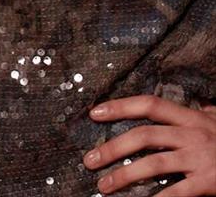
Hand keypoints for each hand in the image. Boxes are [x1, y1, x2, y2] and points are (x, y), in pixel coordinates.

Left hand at [83, 95, 215, 194]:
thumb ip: (203, 115)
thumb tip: (198, 106)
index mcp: (191, 117)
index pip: (149, 105)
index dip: (120, 106)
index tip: (94, 113)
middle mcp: (192, 134)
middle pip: (144, 136)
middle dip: (112, 147)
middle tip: (89, 160)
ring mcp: (199, 158)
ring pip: (153, 165)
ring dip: (124, 176)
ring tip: (103, 186)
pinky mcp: (208, 182)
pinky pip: (176, 193)